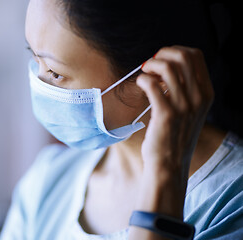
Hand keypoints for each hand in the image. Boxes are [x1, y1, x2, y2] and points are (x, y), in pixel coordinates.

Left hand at [137, 46, 213, 182]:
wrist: (169, 165)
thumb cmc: (174, 136)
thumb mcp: (189, 111)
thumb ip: (185, 90)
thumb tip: (165, 67)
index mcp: (206, 93)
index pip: (196, 56)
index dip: (175, 51)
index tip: (162, 59)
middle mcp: (199, 98)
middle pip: (183, 57)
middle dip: (162, 54)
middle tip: (150, 64)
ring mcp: (183, 106)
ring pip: (167, 68)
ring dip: (150, 65)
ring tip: (144, 74)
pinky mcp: (166, 114)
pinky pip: (152, 84)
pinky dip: (143, 79)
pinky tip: (140, 84)